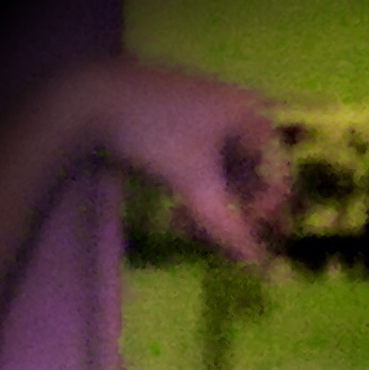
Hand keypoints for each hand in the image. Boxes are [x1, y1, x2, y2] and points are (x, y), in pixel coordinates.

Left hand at [78, 59, 289, 261]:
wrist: (88, 99)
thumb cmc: (156, 135)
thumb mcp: (197, 186)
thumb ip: (232, 230)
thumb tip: (263, 271)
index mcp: (253, 117)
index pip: (280, 175)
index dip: (270, 213)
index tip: (250, 240)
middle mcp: (238, 113)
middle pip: (253, 178)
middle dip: (236, 216)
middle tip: (218, 245)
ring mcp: (208, 117)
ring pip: (226, 177)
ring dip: (212, 210)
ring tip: (189, 231)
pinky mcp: (182, 125)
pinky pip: (204, 167)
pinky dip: (196, 194)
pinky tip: (178, 216)